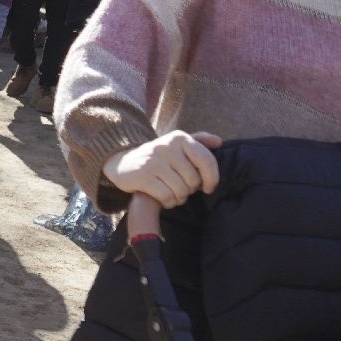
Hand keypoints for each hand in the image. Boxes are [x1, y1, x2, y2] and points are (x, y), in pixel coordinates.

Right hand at [101, 131, 223, 208]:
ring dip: (179, 198)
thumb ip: (198, 141)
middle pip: (193, 180)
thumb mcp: (175, 144)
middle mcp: (167, 147)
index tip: (208, 188)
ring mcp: (154, 161)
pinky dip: (168, 202)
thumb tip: (219, 142)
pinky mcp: (143, 176)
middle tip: (181, 188)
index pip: (206, 160)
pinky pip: (167, 197)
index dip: (212, 178)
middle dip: (190, 189)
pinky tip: (163, 199)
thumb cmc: (157, 156)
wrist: (122, 161)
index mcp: (179, 138)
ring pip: (181, 190)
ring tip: (172, 194)